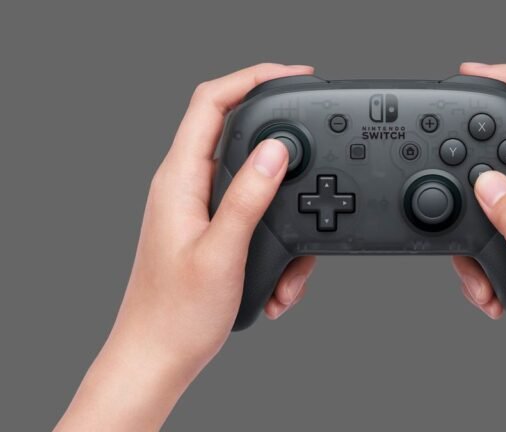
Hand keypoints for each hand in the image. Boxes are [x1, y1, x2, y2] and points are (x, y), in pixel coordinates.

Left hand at [56, 63, 316, 430]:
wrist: (158, 358)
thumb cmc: (176, 314)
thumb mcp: (222, 252)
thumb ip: (249, 196)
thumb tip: (276, 149)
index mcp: (179, 180)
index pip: (212, 102)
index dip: (253, 78)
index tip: (294, 76)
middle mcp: (187, 188)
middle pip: (241, 139)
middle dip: (284, 159)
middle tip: (318, 160)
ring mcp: (200, 210)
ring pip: (257, 190)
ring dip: (284, 224)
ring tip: (288, 276)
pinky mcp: (213, 233)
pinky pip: (256, 223)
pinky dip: (275, 251)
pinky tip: (276, 288)